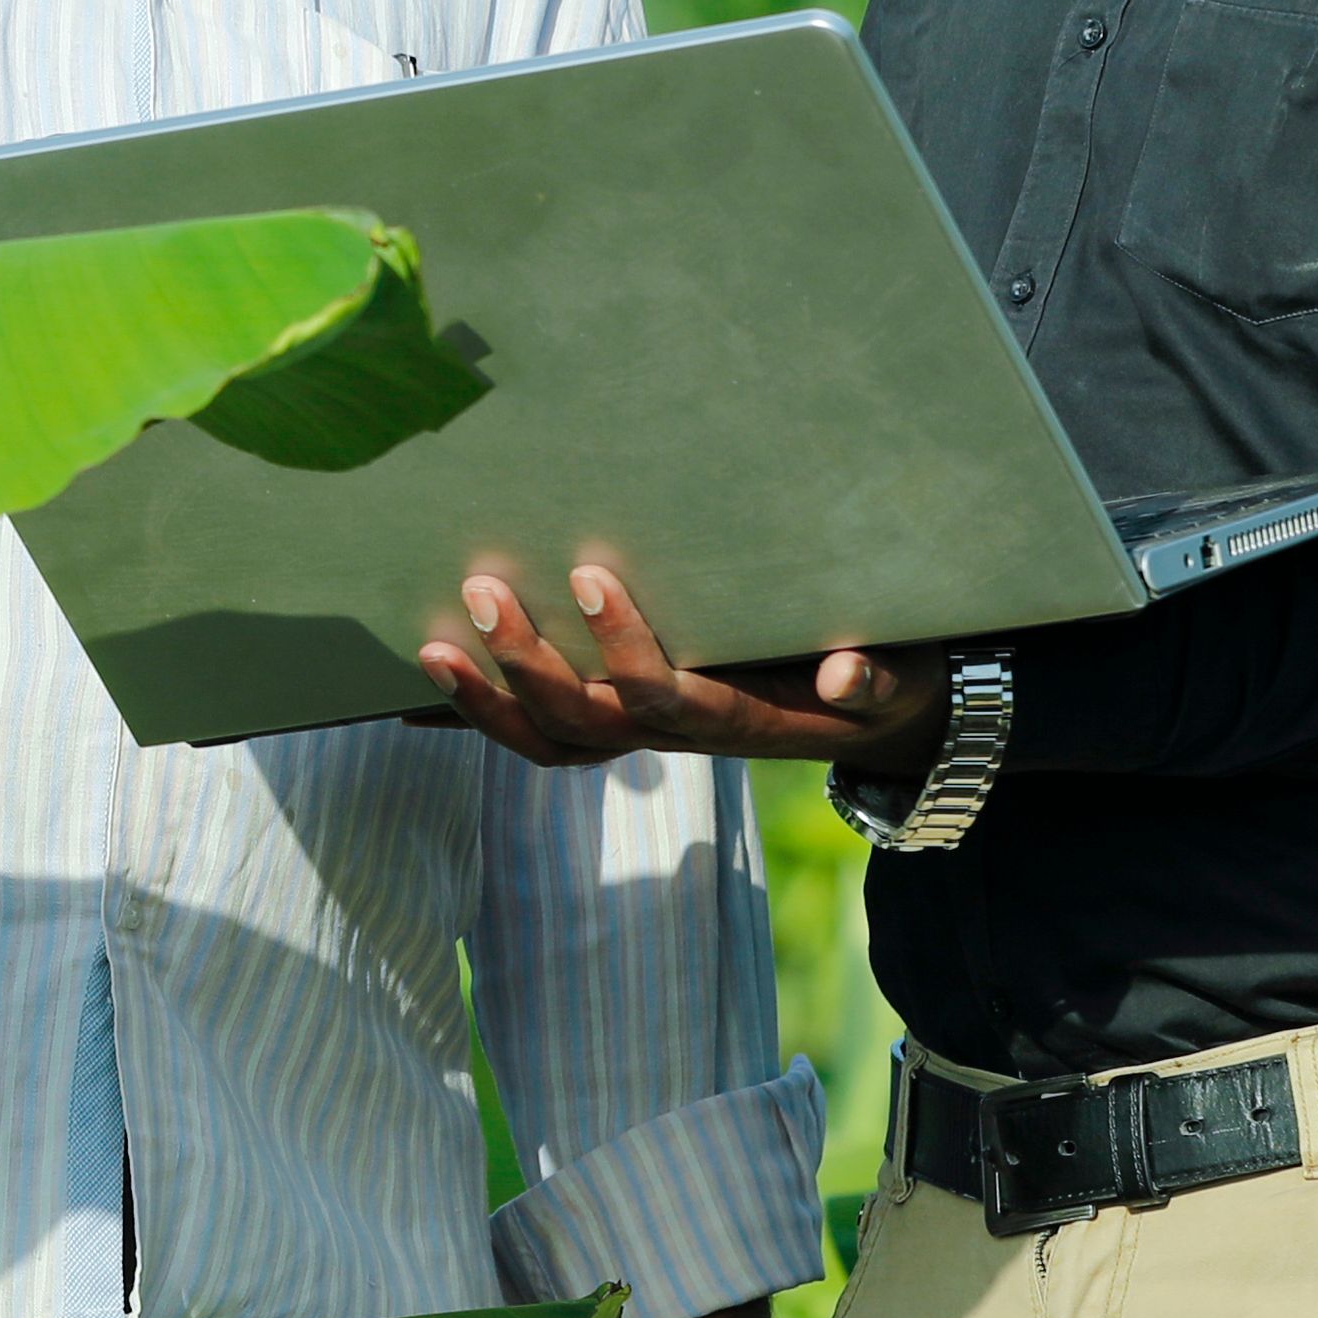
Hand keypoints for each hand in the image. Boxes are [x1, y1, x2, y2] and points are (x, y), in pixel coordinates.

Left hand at [416, 560, 948, 774]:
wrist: (873, 722)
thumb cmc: (885, 681)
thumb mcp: (897, 678)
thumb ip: (874, 678)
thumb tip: (846, 671)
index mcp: (735, 720)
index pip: (665, 697)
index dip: (623, 648)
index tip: (590, 574)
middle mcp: (676, 735)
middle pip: (585, 724)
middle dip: (528, 664)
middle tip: (482, 589)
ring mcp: (641, 735)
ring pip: (550, 743)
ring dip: (486, 702)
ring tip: (430, 644)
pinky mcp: (620, 724)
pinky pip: (538, 735)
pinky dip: (478, 716)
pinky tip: (420, 686)